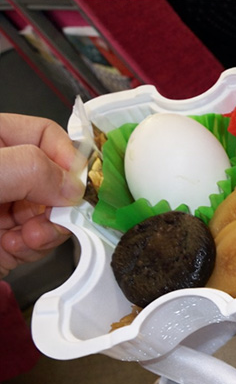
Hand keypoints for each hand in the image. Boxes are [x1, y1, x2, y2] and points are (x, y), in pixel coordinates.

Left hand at [0, 113, 84, 277]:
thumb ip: (34, 169)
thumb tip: (73, 185)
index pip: (46, 136)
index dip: (68, 157)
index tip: (80, 181)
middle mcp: (4, 174)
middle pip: (56, 180)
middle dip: (61, 202)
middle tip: (59, 214)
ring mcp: (4, 208)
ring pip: (53, 214)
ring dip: (49, 229)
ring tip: (31, 236)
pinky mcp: (6, 242)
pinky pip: (39, 242)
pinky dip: (35, 247)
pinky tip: (18, 246)